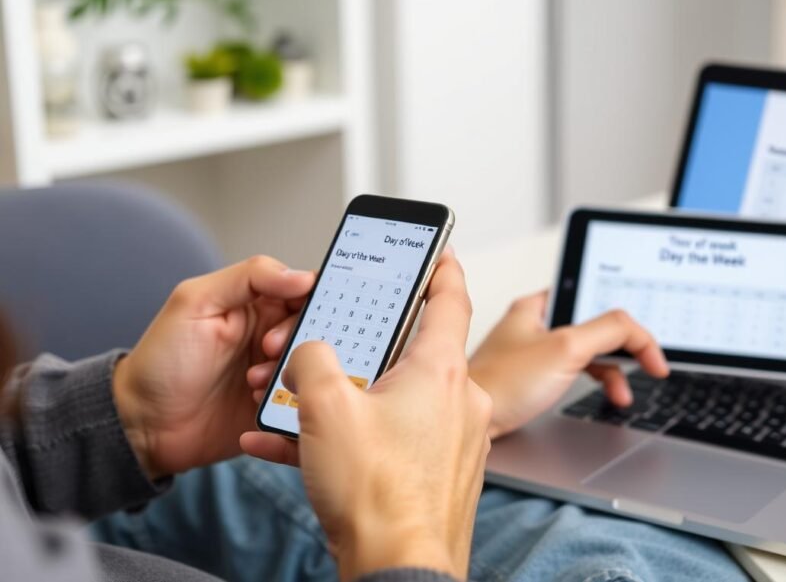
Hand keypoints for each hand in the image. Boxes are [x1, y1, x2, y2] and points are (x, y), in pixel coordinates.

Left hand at [112, 256, 314, 478]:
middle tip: (270, 350)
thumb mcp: (196, 302)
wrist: (145, 426)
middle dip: (301, 339)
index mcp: (259, 304)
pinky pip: (309, 401)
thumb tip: (301, 275)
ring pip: (318, 366)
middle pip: (320, 328)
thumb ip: (249, 277)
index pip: (307, 289)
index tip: (304, 313)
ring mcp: (280, 373)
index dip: (313, 298)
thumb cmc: (162, 361)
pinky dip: (294, 400)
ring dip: (295, 371)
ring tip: (255, 382)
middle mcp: (275, 336)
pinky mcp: (281, 407)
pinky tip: (261, 402)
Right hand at [240, 251, 491, 581]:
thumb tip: (312, 354)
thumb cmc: (376, 494)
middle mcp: (460, 402)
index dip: (441, 268)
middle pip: (416, 354)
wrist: (397, 569)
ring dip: (355, 402)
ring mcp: (455, 440)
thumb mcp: (325, 408)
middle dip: (372, 350)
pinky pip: (398, 441)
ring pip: (400, 402)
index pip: (449, 299)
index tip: (439, 251)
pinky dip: (361, 439)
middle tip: (342, 346)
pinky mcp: (442, 474)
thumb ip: (314, 361)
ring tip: (309, 411)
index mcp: (442, 372)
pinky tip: (312, 453)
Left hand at [469, 291, 668, 437]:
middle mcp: (534, 325)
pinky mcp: (531, 379)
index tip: (650, 351)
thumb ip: (608, 330)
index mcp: (538, 306)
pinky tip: (604, 397)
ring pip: (587, 352)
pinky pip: (574, 372)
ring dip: (611, 371)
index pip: (596, 301)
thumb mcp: (565, 348)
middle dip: (623, 349)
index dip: (628, 324)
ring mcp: (532, 353)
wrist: (470, 428)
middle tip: (646, 366)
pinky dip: (594, 382)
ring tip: (622, 393)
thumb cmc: (502, 385)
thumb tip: (637, 330)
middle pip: (594, 326)